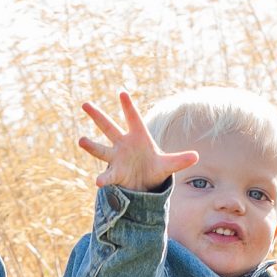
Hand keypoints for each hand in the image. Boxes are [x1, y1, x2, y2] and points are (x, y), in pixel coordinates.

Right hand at [78, 91, 198, 192]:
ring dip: (91, 146)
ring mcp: (116, 157)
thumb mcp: (168, 165)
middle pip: (108, 127)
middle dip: (97, 116)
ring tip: (80, 140)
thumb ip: (180, 160)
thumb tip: (196, 156)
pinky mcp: (114, 173)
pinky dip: (104, 179)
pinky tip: (99, 182)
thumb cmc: (155, 167)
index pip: (133, 118)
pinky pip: (108, 175)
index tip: (122, 93)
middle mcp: (123, 143)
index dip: (128, 106)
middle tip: (85, 104)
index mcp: (138, 136)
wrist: (146, 183)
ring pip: (101, 149)